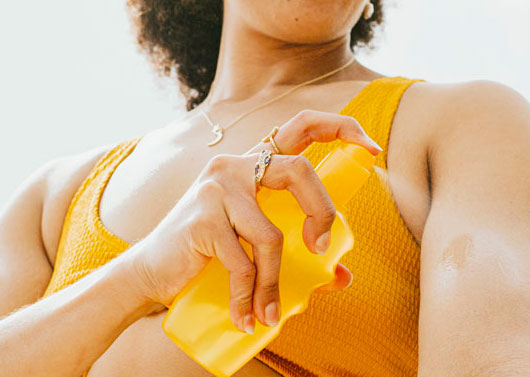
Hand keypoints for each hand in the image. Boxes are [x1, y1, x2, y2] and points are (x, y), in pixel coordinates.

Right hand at [130, 110, 381, 332]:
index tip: (371, 148)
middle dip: (322, 211)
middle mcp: (234, 167)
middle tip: (322, 249)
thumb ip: (297, 253)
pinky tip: (246, 317)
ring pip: (271, 235)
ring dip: (275, 282)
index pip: (300, 128)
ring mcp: (216, 189)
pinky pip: (244, 263)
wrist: (151, 271)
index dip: (340, 128)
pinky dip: (250, 296)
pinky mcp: (202, 219)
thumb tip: (341, 275)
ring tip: (270, 313)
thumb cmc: (209, 255)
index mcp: (253, 165)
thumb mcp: (255, 247)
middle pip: (299, 170)